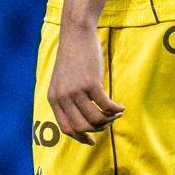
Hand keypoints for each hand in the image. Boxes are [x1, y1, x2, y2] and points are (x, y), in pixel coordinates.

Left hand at [45, 22, 123, 143]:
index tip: (92, 140)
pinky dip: (116, 110)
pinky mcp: (91, 83)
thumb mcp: (63, 80)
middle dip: (98, 129)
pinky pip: (106, 106)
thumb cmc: (73, 57)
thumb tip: (83, 120)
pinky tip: (121, 107)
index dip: (81, 138)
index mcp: (54, 98)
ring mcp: (76, 91)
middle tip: (108, 122)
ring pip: (95, 119)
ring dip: (109, 120)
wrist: (76, 34)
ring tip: (116, 114)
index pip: (66, 128)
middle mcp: (62, 97)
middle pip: (83, 127)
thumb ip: (67, 99)